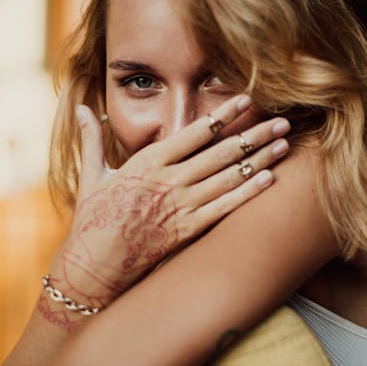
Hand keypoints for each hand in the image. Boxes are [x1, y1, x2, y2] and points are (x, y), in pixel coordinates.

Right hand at [49, 95, 289, 306]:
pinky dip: (249, 193)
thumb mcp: (91, 175)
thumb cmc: (93, 219)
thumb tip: (81, 108)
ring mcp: (181, 207)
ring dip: (260, 160)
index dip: (223, 115)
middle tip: (283, 121)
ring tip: (285, 145)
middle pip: (221, 153)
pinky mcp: (188, 230)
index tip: (246, 100)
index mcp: (148, 162)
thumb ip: (92, 138)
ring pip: (229, 178)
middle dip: (255, 135)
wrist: (94, 265)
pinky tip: (271, 180)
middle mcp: (170, 181)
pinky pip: (225, 208)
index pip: (194, 132)